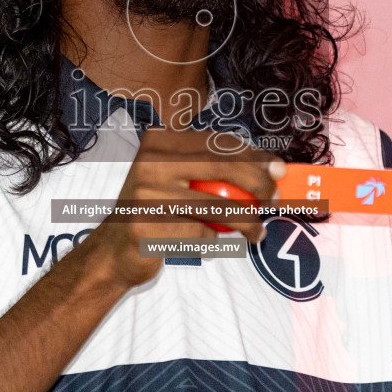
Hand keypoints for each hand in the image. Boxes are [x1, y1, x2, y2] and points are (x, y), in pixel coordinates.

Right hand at [69, 126, 283, 291]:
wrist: (113, 250)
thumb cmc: (157, 212)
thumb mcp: (179, 181)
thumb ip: (213, 171)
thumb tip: (272, 171)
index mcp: (160, 141)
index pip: (217, 142)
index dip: (254, 155)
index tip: (278, 170)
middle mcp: (151, 160)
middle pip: (222, 166)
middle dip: (258, 183)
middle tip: (274, 200)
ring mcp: (147, 192)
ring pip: (217, 205)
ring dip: (247, 221)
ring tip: (257, 231)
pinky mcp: (148, 225)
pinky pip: (199, 232)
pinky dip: (211, 240)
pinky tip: (208, 241)